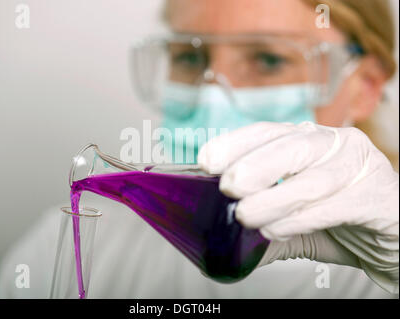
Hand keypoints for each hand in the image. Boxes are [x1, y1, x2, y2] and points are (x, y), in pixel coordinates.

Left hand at [198, 121, 398, 292]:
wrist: (392, 238)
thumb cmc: (339, 219)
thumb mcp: (294, 218)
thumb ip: (265, 221)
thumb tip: (223, 234)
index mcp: (309, 142)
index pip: (268, 133)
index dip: (235, 143)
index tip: (207, 160)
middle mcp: (334, 145)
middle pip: (292, 146)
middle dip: (255, 165)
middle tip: (227, 186)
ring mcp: (360, 166)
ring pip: (312, 178)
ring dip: (274, 199)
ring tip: (246, 216)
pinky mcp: (380, 194)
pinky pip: (336, 205)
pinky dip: (302, 220)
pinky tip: (277, 230)